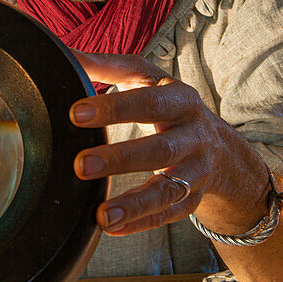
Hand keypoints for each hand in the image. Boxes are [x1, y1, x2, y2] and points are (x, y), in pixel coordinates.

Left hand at [68, 51, 269, 236]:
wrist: (218, 147)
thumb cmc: (168, 105)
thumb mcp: (146, 80)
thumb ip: (107, 67)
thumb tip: (64, 53)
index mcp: (182, 100)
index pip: (149, 103)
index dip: (115, 108)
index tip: (76, 114)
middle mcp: (194, 137)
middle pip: (161, 150)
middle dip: (121, 158)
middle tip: (81, 165)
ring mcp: (196, 172)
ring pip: (169, 190)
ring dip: (135, 203)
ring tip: (102, 214)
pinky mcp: (191, 200)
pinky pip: (167, 215)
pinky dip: (140, 223)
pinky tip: (111, 227)